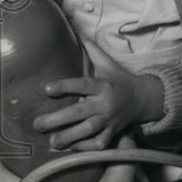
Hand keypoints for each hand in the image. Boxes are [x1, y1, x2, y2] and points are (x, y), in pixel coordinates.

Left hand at [33, 40, 163, 151]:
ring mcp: (110, 121)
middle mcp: (106, 104)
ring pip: (89, 131)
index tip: (46, 89)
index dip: (65, 87)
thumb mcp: (109, 64)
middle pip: (80, 112)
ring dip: (69, 138)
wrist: (144, 99)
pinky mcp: (113, 133)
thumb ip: (93, 51)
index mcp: (103, 85)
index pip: (83, 84)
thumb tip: (79, 34)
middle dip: (58, 120)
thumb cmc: (120, 80)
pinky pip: (99, 144)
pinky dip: (86, 147)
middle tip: (37, 124)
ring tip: (52, 142)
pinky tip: (71, 148)